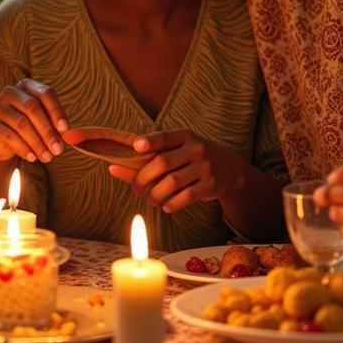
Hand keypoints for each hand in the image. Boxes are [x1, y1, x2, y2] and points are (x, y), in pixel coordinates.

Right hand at [0, 79, 67, 164]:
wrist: (3, 143)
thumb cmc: (29, 129)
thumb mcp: (43, 123)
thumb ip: (55, 125)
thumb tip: (66, 135)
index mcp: (27, 86)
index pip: (45, 93)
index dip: (56, 110)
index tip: (65, 129)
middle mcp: (11, 92)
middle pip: (32, 107)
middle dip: (48, 130)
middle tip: (58, 149)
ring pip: (21, 123)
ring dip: (37, 143)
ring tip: (47, 157)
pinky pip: (9, 136)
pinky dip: (24, 148)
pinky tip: (33, 157)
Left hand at [108, 130, 242, 212]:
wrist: (230, 168)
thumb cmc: (191, 158)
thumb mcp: (176, 152)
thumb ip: (146, 159)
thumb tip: (112, 167)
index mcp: (185, 136)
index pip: (164, 137)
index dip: (149, 141)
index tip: (135, 147)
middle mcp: (196, 148)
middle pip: (163, 162)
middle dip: (144, 178)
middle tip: (136, 189)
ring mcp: (205, 166)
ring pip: (173, 182)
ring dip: (156, 194)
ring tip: (150, 200)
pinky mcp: (211, 185)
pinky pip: (187, 196)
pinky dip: (172, 204)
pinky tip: (166, 206)